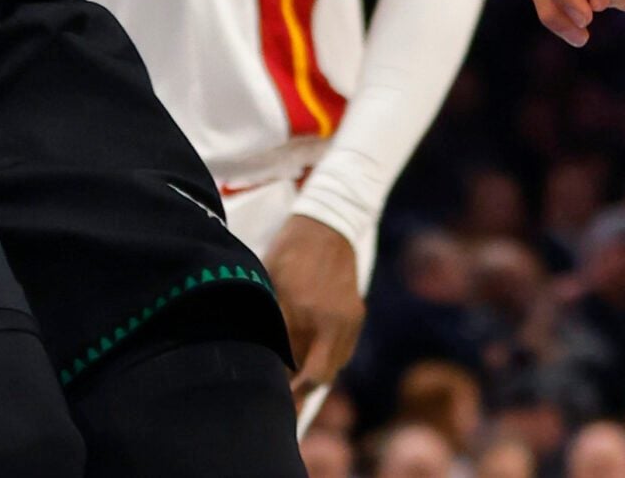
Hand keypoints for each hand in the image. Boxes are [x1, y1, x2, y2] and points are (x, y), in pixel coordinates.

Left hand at [263, 213, 366, 405]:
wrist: (327, 222)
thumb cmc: (291, 251)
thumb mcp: (272, 286)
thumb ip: (273, 327)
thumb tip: (268, 362)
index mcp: (316, 316)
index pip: (310, 375)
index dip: (293, 393)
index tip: (277, 401)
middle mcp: (339, 322)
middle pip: (325, 375)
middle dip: (304, 390)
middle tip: (283, 398)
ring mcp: (352, 317)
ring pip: (336, 363)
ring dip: (316, 374)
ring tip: (292, 378)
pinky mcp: (357, 311)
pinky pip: (343, 348)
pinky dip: (327, 356)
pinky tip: (308, 354)